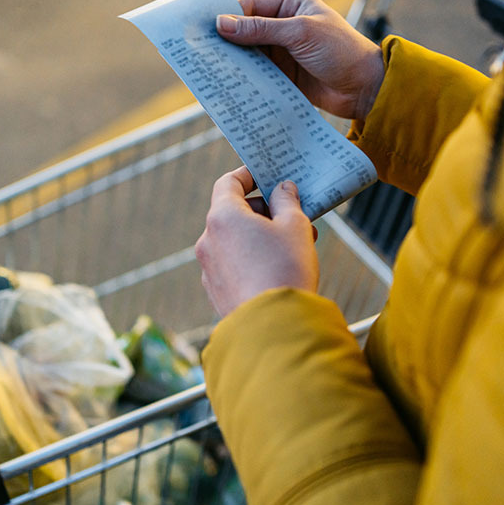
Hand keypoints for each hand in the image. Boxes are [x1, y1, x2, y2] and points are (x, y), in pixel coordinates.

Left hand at [195, 167, 318, 317]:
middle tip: (293, 216)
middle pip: (232, 213)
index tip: (266, 175)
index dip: (248, 175)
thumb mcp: (295, 227)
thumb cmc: (285, 271)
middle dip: (263, 211)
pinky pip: (233, 265)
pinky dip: (252, 259)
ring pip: (234, 241)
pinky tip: (278, 269)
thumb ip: (287, 201)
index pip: (228, 183)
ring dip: (260, 236)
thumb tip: (283, 189)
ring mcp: (208, 268)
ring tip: (294, 246)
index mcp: (222, 217)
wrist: (273, 329)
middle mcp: (208, 240)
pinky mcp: (215, 292)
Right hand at [216, 0, 384, 120]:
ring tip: (212, 70)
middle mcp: (286, 28)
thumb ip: (260, 29)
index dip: (230, 17)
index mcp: (292, 6)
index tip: (207, 29)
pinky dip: (247, 79)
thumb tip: (223, 24)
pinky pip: (260, 75)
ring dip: (236, 63)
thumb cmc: (341, 51)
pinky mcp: (286, 77)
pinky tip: (232, 85)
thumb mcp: (299, 33)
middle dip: (229, 42)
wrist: (366, 89)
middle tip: (204, 52)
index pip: (252, 7)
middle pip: (247, 32)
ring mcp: (285, 53)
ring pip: (251, 55)